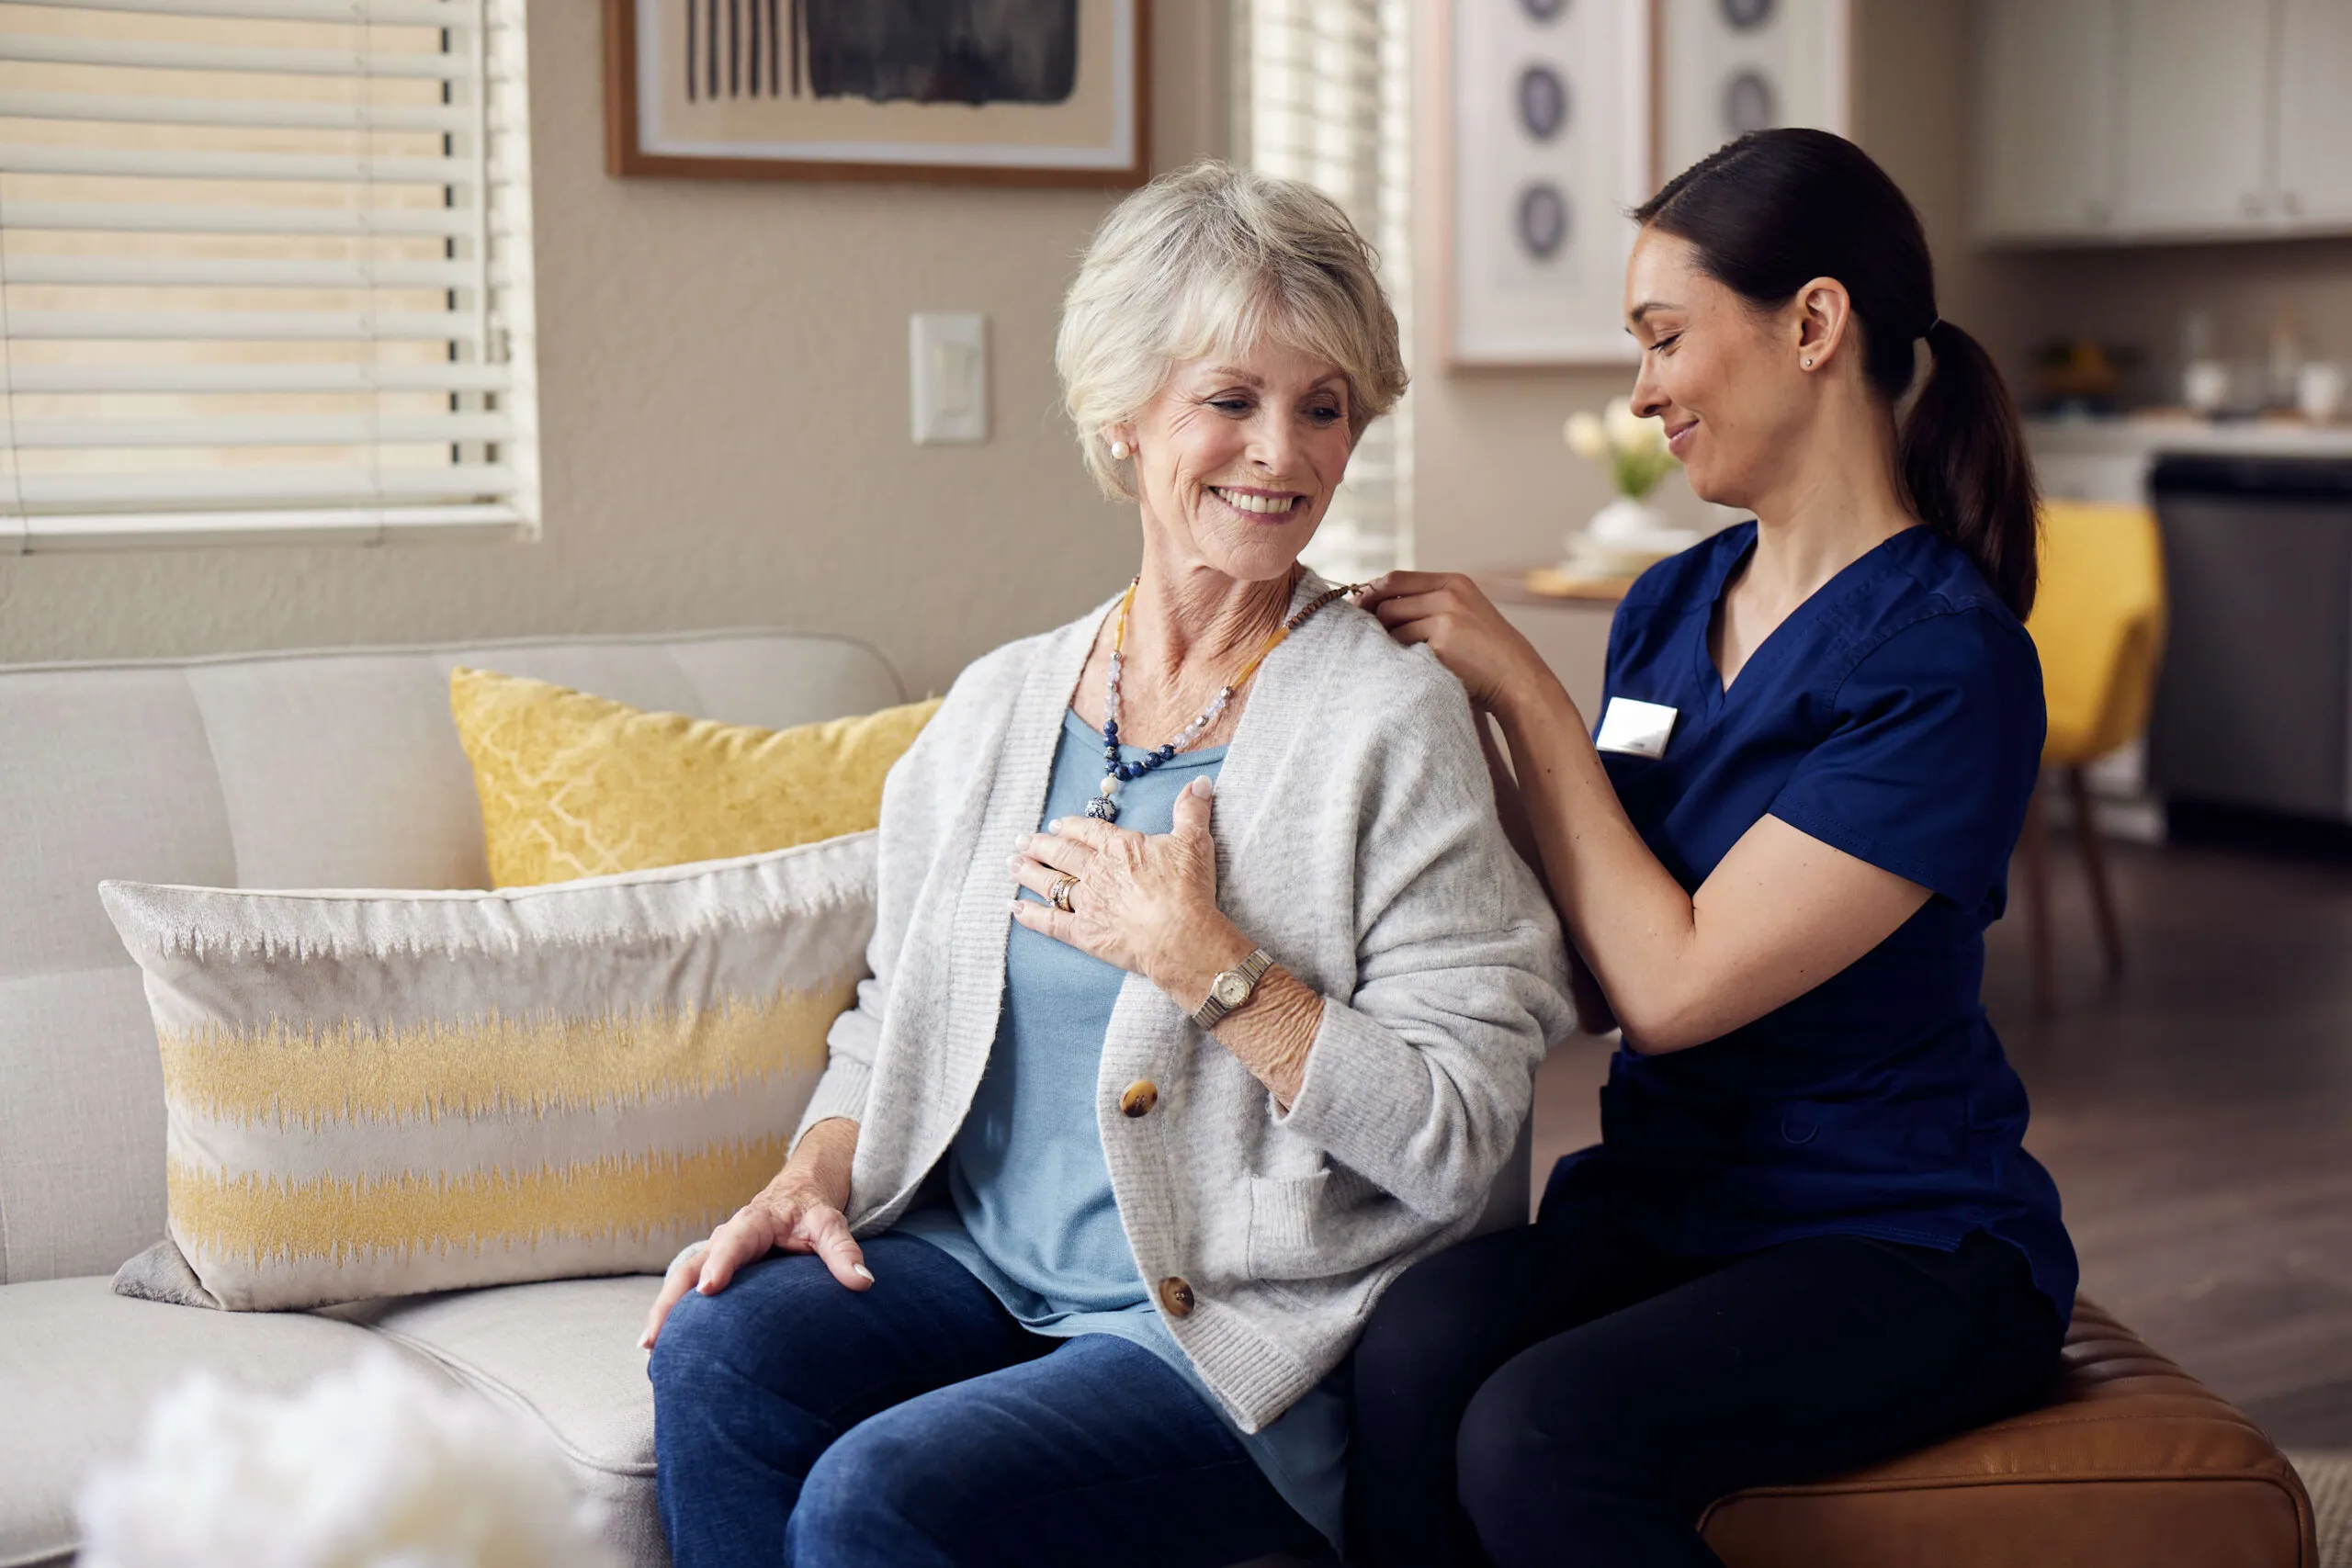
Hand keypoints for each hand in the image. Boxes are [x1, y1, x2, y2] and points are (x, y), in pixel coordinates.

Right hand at [638, 1119, 866, 1349]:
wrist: (798, 1193)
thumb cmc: (813, 1211)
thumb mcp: (831, 1225)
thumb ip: (844, 1252)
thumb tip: (863, 1282)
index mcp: (754, 1222)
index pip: (734, 1242)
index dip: (721, 1264)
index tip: (709, 1289)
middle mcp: (726, 1237)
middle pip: (690, 1266)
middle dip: (672, 1300)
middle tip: (656, 1335)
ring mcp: (714, 1253)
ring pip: (681, 1280)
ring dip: (663, 1312)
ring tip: (648, 1349)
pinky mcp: (713, 1269)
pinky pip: (686, 1291)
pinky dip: (671, 1315)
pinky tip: (658, 1348)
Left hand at [1008, 775, 1248, 998]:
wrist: (1180, 934)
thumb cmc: (1188, 889)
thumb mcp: (1194, 841)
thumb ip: (1192, 810)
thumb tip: (1199, 781)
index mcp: (1119, 848)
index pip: (1089, 831)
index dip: (1071, 826)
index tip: (1057, 824)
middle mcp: (1097, 871)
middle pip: (1062, 854)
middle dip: (1039, 846)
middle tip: (1021, 840)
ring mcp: (1088, 902)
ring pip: (1051, 883)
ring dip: (1029, 873)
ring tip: (1012, 864)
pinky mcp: (1084, 933)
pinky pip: (1050, 922)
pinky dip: (1030, 916)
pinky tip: (1014, 908)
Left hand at [1357, 571, 1550, 713]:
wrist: (1518, 679)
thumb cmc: (1486, 653)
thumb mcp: (1464, 614)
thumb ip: (1429, 604)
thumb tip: (1375, 604)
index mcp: (1453, 582)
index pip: (1396, 578)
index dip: (1371, 593)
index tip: (1358, 609)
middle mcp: (1450, 595)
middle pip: (1387, 601)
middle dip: (1374, 622)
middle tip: (1373, 641)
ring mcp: (1446, 618)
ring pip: (1391, 626)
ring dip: (1389, 644)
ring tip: (1402, 658)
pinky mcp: (1442, 645)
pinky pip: (1402, 650)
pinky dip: (1401, 660)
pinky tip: (1413, 669)